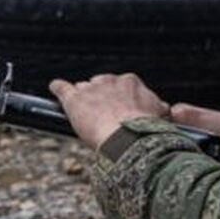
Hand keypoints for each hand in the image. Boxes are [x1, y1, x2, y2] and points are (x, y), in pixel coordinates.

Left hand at [49, 73, 168, 149]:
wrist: (127, 138)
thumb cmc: (146, 130)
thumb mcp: (159, 116)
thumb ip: (157, 108)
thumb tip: (164, 110)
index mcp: (130, 82)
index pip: (121, 86)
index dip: (119, 100)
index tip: (120, 110)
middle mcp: (109, 80)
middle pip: (100, 86)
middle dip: (100, 98)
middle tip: (104, 115)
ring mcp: (89, 89)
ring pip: (83, 89)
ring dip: (84, 99)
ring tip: (84, 112)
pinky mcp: (73, 98)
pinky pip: (61, 87)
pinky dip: (57, 87)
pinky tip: (55, 87)